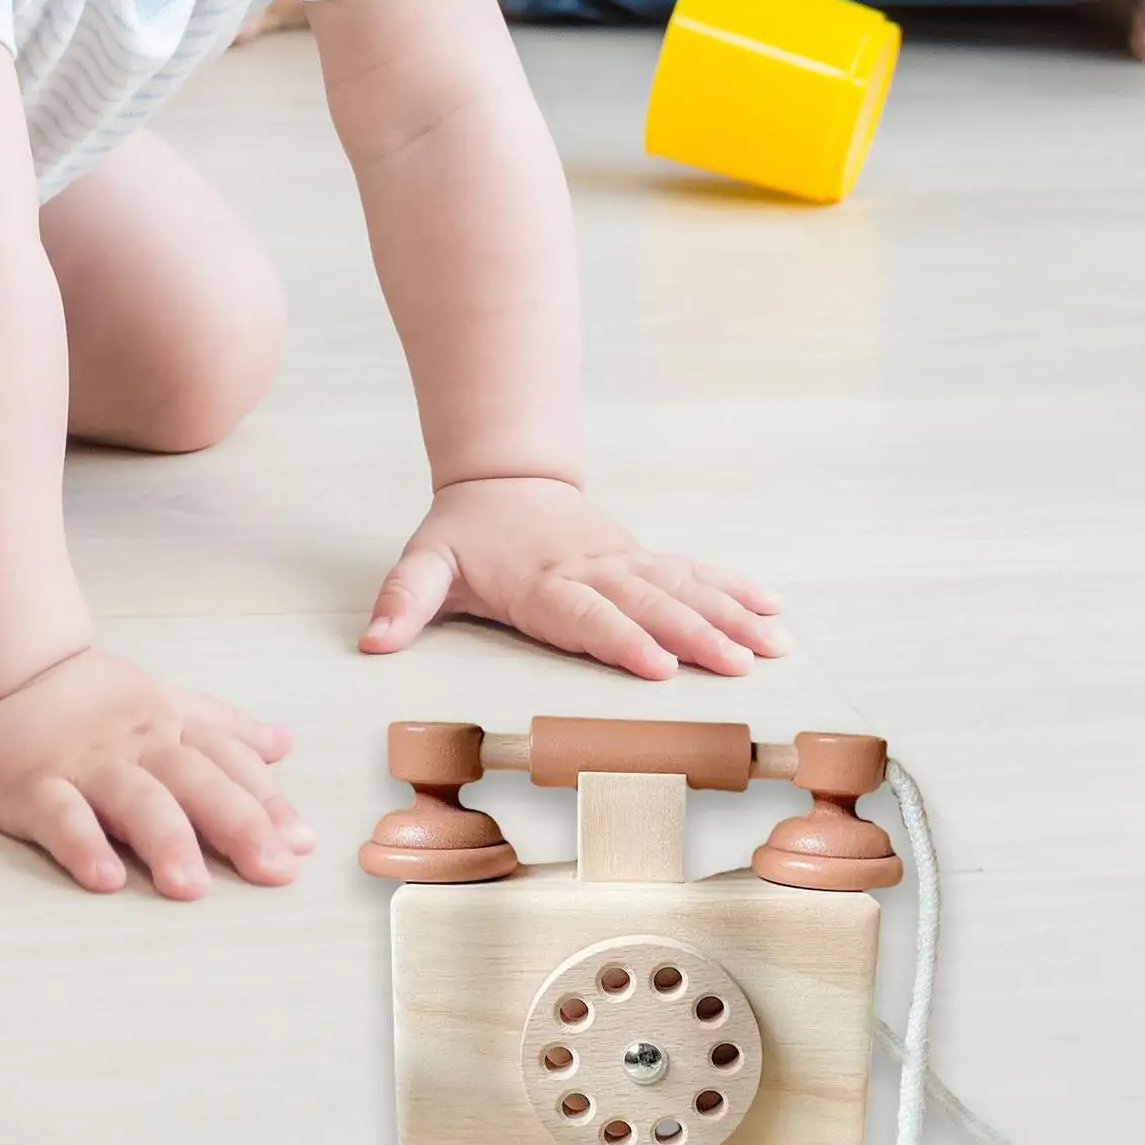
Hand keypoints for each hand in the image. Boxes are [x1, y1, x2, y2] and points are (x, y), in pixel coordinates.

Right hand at [0, 648, 312, 896]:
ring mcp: (85, 764)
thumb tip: (284, 744)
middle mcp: (138, 745)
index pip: (231, 764)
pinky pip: (60, 815)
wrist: (3, 664)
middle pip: (198, 782)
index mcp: (172, 727)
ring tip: (192, 889)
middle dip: (241, 825)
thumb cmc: (91, 697)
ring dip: (167, 841)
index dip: (269, 802)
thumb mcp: (166, 702)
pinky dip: (81, 845)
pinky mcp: (30, 784)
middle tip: (276, 871)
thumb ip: (224, 727)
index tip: (303, 842)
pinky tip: (104, 879)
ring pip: (135, 800)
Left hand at [360, 478, 787, 678]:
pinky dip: (734, 588)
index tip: (658, 666)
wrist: (503, 478)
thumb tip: (372, 642)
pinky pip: (694, 571)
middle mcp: (591, 570)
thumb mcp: (424, 563)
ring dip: (729, 615)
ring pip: (683, 586)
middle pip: (648, 604)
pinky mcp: (641, 557)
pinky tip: (772, 608)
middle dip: (695, 635)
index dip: (621, 639)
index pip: (585, 615)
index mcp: (542, 581)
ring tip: (772, 644)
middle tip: (737, 666)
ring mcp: (624, 561)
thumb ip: (403, 601)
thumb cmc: (465, 534)